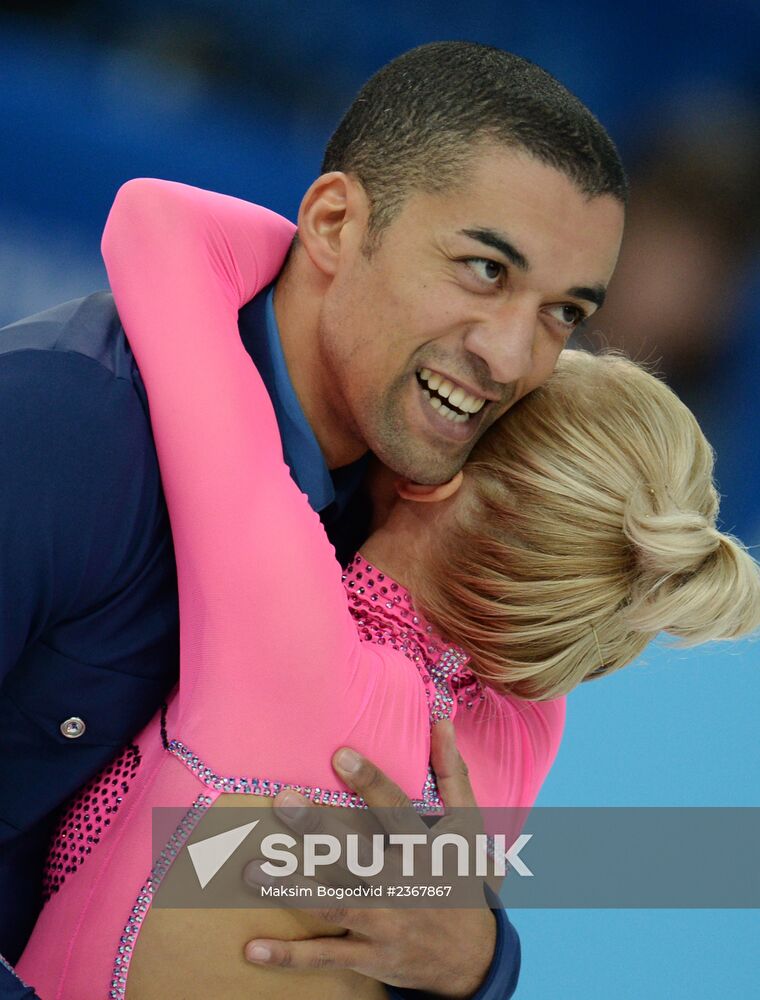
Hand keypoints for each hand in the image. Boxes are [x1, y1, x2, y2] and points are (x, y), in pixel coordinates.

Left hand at [243, 720, 495, 997]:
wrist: (473, 958)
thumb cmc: (463, 878)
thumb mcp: (468, 825)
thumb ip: (451, 772)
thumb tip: (441, 721)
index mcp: (422, 848)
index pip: (393, 810)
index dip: (369, 782)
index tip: (340, 755)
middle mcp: (400, 885)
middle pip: (355, 855)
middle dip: (318, 831)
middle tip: (283, 802)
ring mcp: (382, 924)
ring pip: (332, 904)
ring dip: (291, 888)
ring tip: (253, 869)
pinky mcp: (367, 955)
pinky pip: (325, 956)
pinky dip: (289, 956)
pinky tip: (253, 948)